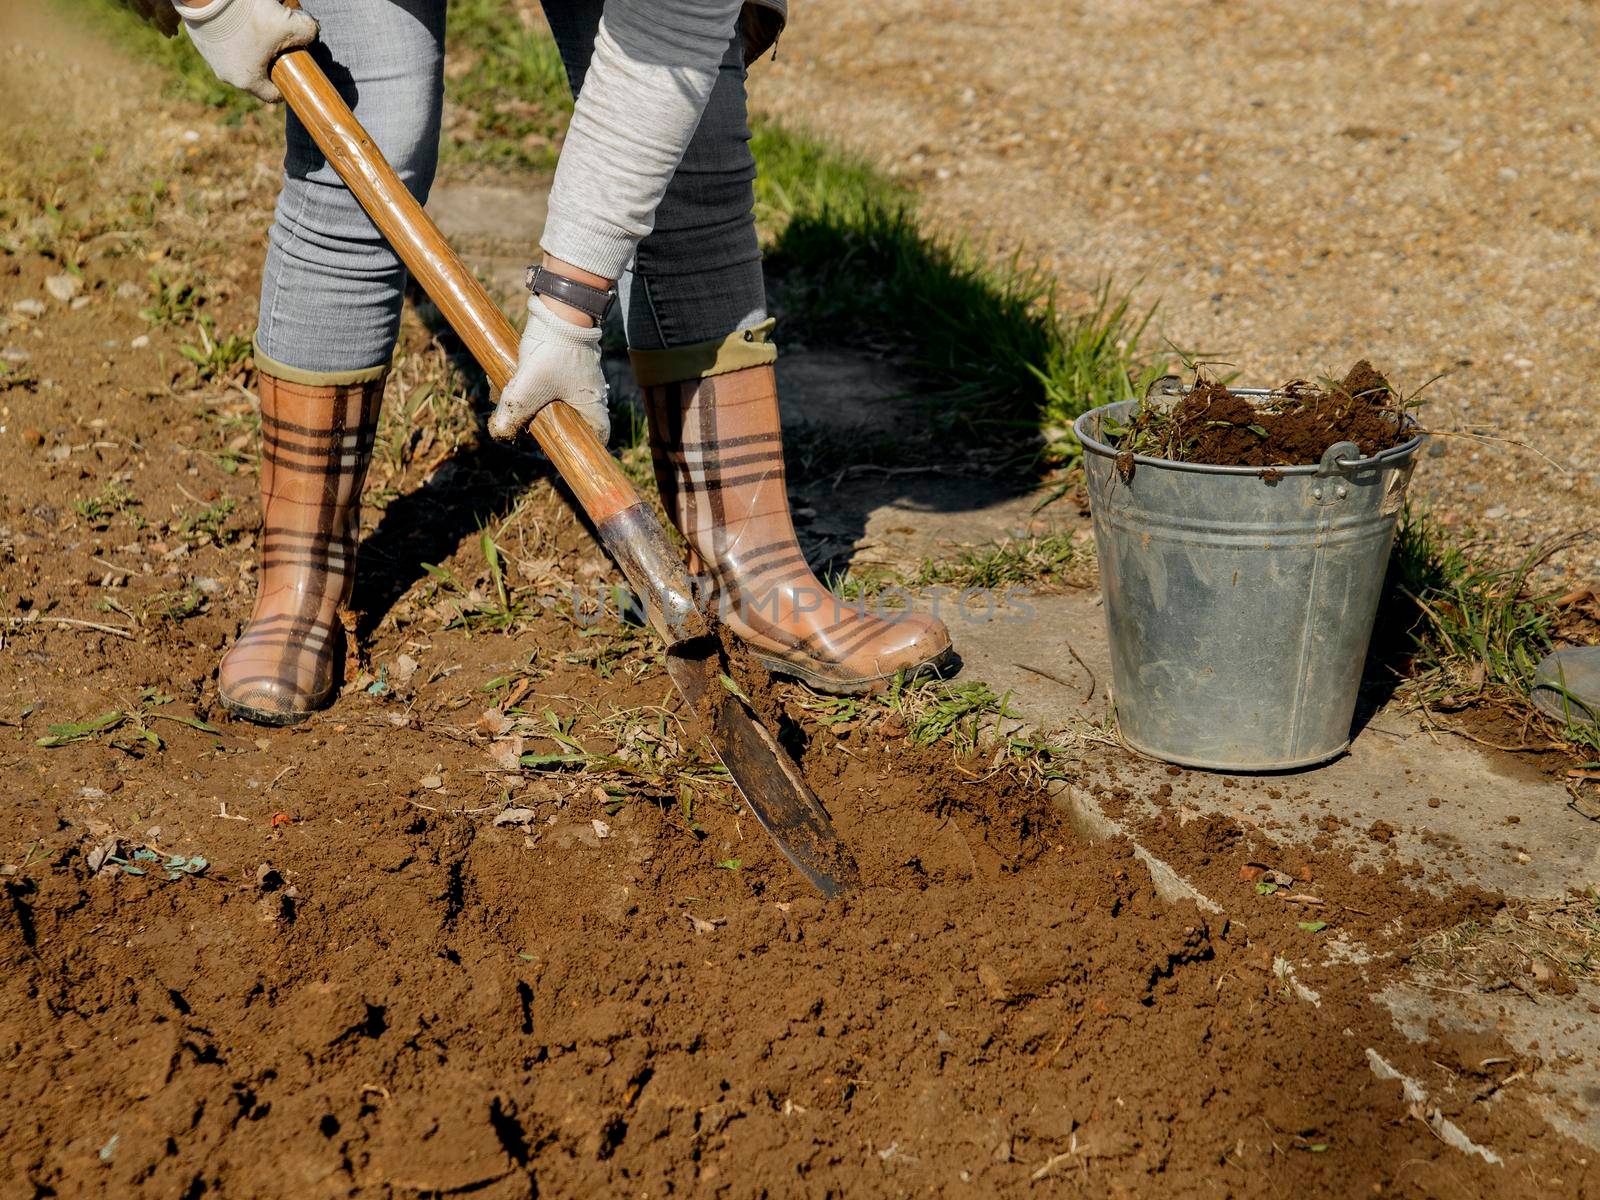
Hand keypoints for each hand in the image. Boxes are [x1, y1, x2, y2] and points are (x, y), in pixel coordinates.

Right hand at [174, 0, 318, 103]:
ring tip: (258, 24)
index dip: (288, 83)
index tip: (295, 69)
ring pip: (240, 58)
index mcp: (248, 81)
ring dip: (252, 46)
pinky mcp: (200, 41)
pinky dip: (235, 33)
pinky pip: (224, 43)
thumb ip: (307, 32)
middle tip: (278, 41)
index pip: (274, 95)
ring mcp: (211, 59)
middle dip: (271, 60)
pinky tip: (240, 17)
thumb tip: (310, 33)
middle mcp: (226, 75)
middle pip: (258, 74)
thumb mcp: (289, 22)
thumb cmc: (248, 14)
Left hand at [489, 296, 610, 445]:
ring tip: (505, 389)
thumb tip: (499, 433)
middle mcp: (591, 391)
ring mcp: (580, 374)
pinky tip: (509, 372)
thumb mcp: (526, 389)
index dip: (582, 445)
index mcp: (593, 404)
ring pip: (553, 397)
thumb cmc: (552, 352)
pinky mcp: (567, 359)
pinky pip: (547, 378)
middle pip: (569, 419)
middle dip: (540, 419)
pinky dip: (529, 379)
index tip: (561, 446)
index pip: (598, 436)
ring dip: (528, 397)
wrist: (558, 307)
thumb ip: (512, 414)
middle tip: (520, 418)